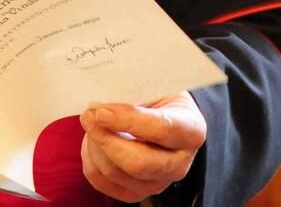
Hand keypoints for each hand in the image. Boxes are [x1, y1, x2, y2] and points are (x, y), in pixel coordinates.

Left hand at [79, 91, 205, 202]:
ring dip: (95, 147)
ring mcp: (158, 183)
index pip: (160, 129)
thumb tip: (101, 104)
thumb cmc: (161, 98)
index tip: (102, 111)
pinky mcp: (136, 193)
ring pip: (117, 173)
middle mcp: (179, 163)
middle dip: (106, 140)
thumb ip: (134, 94)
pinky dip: (91, 161)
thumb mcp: (156, 88)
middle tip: (89, 117)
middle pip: (138, 162)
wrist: (167, 116)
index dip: (128, 120)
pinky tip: (92, 141)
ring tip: (90, 124)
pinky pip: (104, 183)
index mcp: (191, 131)